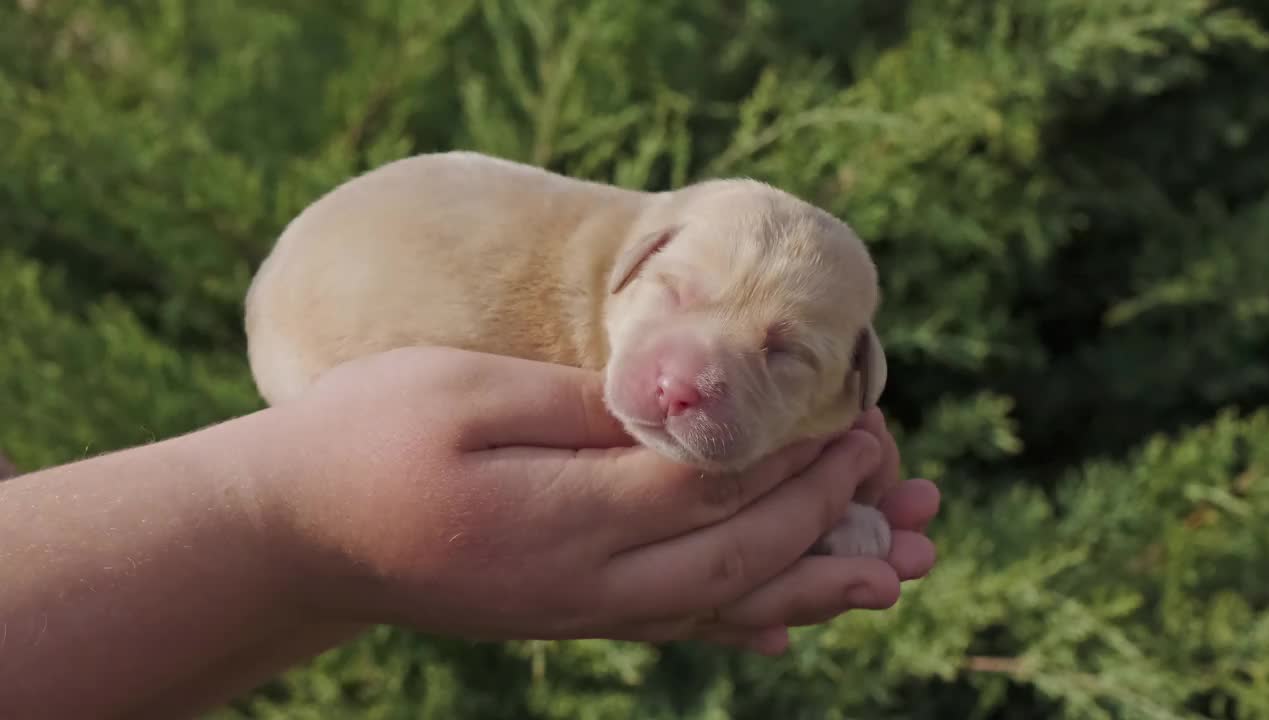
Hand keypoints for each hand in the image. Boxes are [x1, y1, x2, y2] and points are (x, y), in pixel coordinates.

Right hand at [256, 346, 937, 653]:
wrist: (295, 534)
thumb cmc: (365, 437)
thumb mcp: (466, 389)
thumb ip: (580, 405)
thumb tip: (685, 405)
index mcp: (560, 514)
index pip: (710, 486)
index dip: (793, 456)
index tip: (857, 420)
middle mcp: (580, 583)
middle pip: (732, 554)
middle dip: (823, 516)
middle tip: (896, 479)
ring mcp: (573, 611)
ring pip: (716, 602)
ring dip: (808, 584)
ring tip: (887, 577)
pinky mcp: (563, 617)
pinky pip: (670, 625)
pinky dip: (739, 619)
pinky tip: (784, 625)